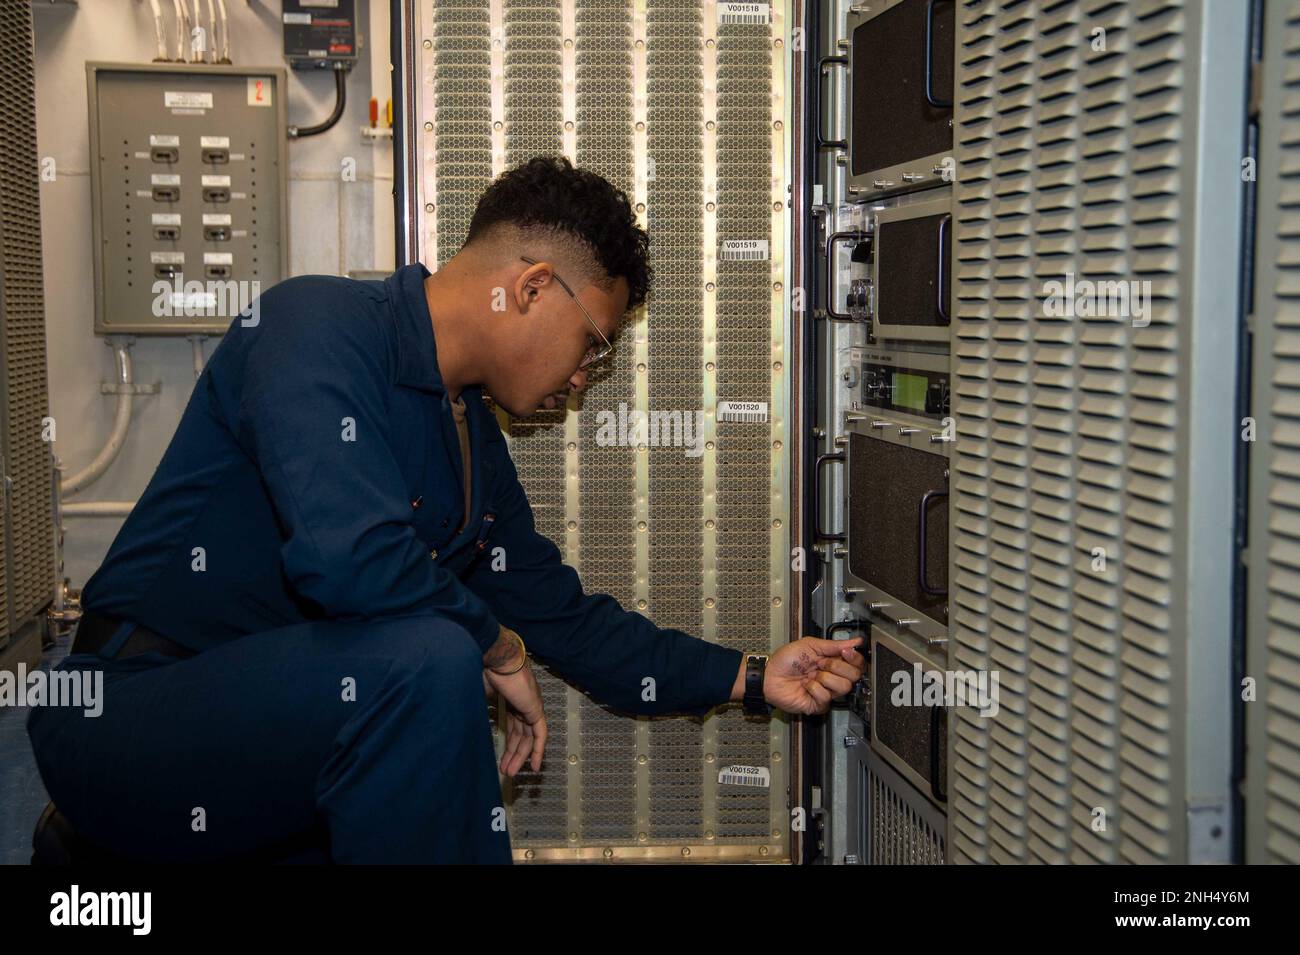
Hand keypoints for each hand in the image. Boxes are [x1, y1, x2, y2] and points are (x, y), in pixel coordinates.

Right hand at [484, 661, 546, 776]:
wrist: (496, 657)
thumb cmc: (486, 668)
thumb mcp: (478, 694)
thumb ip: (478, 709)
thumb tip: (468, 723)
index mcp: (511, 699)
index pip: (514, 727)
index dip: (509, 744)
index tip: (502, 758)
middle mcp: (523, 704)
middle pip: (521, 735)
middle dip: (513, 754)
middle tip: (506, 770)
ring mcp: (531, 706)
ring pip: (529, 738)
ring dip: (521, 757)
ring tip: (510, 773)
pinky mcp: (535, 709)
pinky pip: (540, 734)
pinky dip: (538, 750)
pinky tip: (534, 765)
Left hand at [765, 636, 864, 715]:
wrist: (770, 675)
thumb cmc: (785, 660)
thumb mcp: (810, 645)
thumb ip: (835, 644)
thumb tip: (855, 642)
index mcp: (832, 662)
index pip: (857, 663)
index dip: (855, 658)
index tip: (845, 653)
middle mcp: (832, 677)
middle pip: (854, 676)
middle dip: (837, 667)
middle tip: (821, 663)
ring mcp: (826, 691)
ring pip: (843, 687)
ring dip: (825, 678)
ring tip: (812, 675)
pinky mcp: (819, 704)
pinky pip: (827, 697)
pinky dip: (814, 688)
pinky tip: (806, 686)